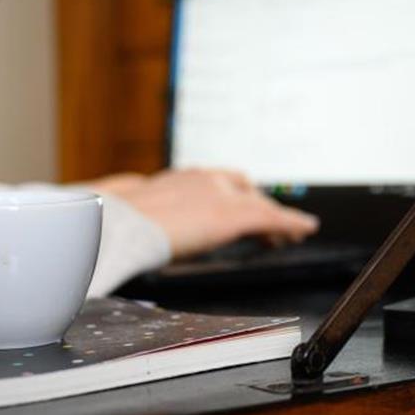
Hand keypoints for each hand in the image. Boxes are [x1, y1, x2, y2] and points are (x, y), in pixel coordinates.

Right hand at [90, 168, 319, 259]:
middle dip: (258, 203)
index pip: (214, 182)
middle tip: (270, 224)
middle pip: (242, 187)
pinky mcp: (232, 214)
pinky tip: (304, 229)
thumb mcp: (124, 220)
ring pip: (260, 203)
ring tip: (292, 233)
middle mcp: (200, 179)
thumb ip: (135, 221)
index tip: (236, 204)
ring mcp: (218, 194)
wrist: (116, 225)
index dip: (231, 193)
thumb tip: (119, 235)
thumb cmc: (110, 226)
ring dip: (277, 217)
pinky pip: (271, 218)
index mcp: (174, 180)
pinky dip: (290, 223)